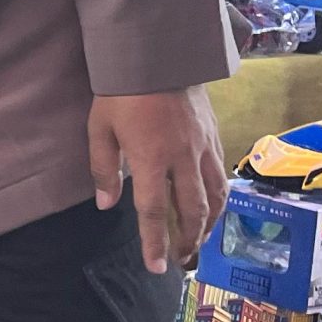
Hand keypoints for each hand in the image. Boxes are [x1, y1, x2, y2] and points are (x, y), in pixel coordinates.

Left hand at [88, 87, 226, 273]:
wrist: (158, 54)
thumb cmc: (121, 92)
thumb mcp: (100, 129)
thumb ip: (104, 169)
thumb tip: (107, 204)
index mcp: (151, 158)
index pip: (154, 211)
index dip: (155, 242)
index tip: (156, 267)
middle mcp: (183, 158)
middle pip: (192, 210)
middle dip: (187, 240)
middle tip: (181, 261)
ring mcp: (204, 147)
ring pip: (215, 196)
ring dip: (209, 224)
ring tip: (200, 241)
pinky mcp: (215, 136)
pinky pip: (222, 175)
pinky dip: (220, 198)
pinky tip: (214, 207)